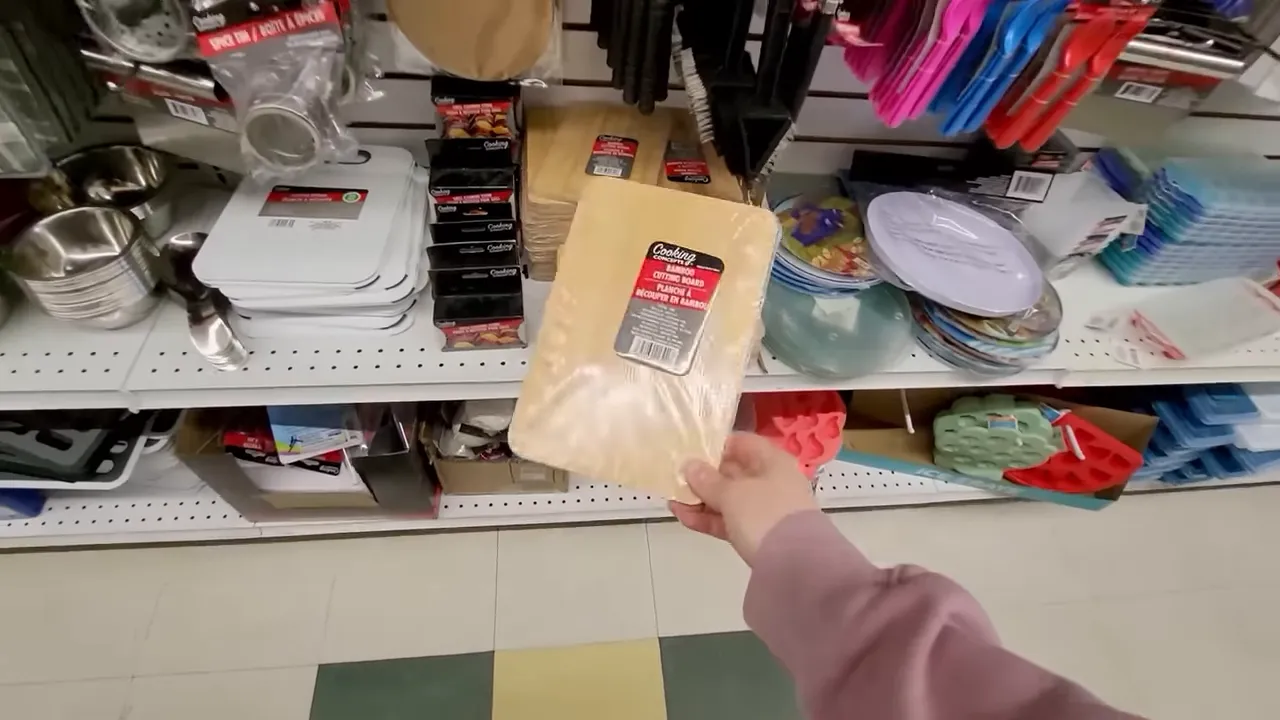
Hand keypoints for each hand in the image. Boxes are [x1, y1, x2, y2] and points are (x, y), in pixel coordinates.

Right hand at [669, 432, 818, 565]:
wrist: (795, 565)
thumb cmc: (764, 514)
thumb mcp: (733, 493)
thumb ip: (707, 480)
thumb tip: (690, 466)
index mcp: (771, 461)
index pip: (741, 443)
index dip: (715, 445)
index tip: (689, 450)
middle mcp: (771, 481)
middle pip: (733, 472)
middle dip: (703, 475)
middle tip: (673, 477)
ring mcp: (765, 510)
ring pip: (728, 499)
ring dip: (701, 500)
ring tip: (672, 500)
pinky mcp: (757, 535)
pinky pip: (729, 521)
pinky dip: (708, 519)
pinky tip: (682, 517)